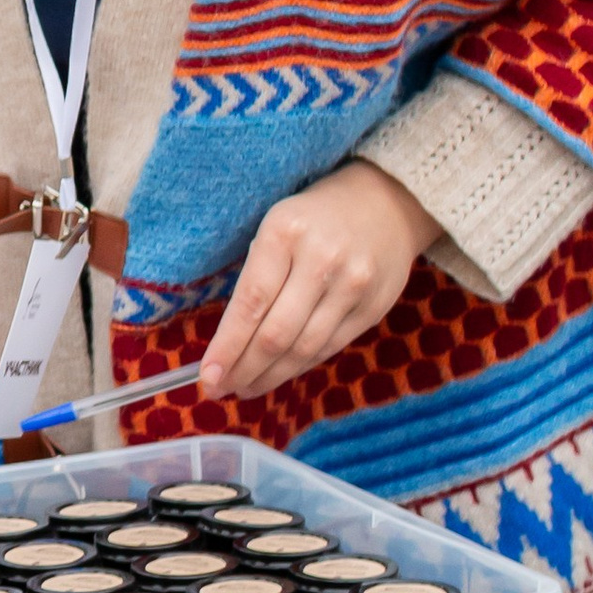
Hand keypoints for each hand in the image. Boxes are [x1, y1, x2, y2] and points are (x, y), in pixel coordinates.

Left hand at [196, 161, 430, 401]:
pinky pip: (330, 347)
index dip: (227, 346)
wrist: (386, 202)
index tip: (206, 375)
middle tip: (220, 389)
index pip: (250, 302)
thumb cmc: (314, 217)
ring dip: (270, 375)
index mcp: (285, 233)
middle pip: (276, 333)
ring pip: (304, 348)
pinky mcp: (374, 307)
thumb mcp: (276, 226)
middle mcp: (321, 261)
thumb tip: (228, 340)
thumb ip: (256, 277)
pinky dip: (300, 365)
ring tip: (245, 387)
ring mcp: (353, 286)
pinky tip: (279, 373)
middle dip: (243, 369)